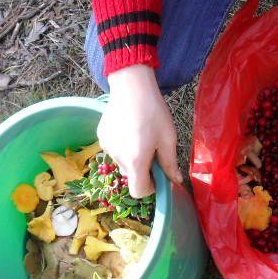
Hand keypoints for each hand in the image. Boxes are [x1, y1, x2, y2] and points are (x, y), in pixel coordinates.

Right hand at [97, 64, 182, 198]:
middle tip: (153, 149)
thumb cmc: (154, 112)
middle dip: (143, 169)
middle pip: (131, 175)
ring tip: (141, 135)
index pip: (138, 192)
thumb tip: (176, 180)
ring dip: (132, 156)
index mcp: (136, 162)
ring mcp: (106, 147)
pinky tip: (130, 127)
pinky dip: (122, 145)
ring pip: (122, 162)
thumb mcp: (168, 138)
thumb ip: (170, 163)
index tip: (158, 175)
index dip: (150, 188)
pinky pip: (114, 149)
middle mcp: (117, 158)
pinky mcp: (101, 136)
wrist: (131, 86)